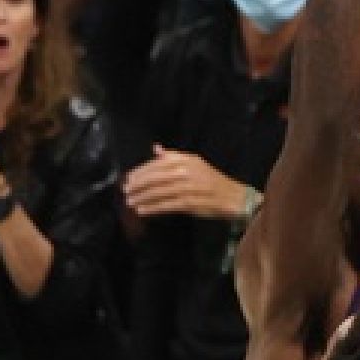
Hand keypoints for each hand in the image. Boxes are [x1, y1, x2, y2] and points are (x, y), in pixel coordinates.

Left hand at [124, 146, 244, 219]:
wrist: (234, 197)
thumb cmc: (211, 181)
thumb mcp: (194, 164)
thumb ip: (174, 156)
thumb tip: (156, 148)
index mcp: (187, 159)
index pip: (159, 163)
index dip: (141, 171)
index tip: (128, 178)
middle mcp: (188, 171)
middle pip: (157, 177)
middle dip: (138, 184)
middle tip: (125, 191)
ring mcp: (191, 187)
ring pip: (160, 191)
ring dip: (143, 197)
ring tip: (130, 201)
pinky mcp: (192, 203)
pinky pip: (168, 205)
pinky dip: (154, 207)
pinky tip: (143, 210)